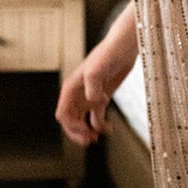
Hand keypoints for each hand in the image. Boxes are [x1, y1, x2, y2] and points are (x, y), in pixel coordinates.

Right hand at [56, 2, 138, 144]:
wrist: (124, 47)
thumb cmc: (108, 54)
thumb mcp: (97, 69)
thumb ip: (92, 86)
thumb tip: (94, 101)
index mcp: (71, 89)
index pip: (63, 114)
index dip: (71, 127)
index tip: (85, 131)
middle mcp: (77, 94)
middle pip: (70, 121)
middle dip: (77, 133)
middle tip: (90, 140)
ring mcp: (89, 97)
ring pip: (82, 121)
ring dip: (87, 132)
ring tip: (97, 138)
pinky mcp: (102, 98)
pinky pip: (97, 118)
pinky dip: (101, 127)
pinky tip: (110, 130)